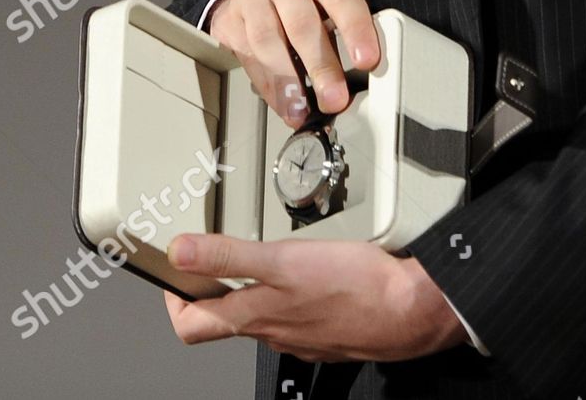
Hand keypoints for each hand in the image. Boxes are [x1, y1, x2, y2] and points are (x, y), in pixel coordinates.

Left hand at [161, 234, 467, 361]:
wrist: (410, 309)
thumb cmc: (353, 287)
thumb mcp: (282, 259)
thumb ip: (228, 256)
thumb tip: (179, 252)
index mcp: (254, 316)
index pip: (191, 326)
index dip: (175, 300)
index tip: (175, 273)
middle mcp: (272, 331)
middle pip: (224, 321)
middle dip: (211, 291)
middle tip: (207, 262)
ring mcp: (300, 334)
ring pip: (262, 316)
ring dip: (253, 289)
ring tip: (258, 257)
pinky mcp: (328, 328)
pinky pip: (296, 316)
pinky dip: (290, 294)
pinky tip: (307, 273)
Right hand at [209, 0, 381, 124]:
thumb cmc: (303, 8)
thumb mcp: (330, 11)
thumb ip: (346, 40)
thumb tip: (363, 84)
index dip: (356, 30)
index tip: (367, 61)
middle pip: (302, 23)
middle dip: (321, 66)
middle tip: (334, 99)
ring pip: (268, 40)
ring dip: (288, 82)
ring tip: (303, 109)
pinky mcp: (233, 20)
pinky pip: (248, 56)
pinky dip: (269, 86)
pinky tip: (284, 104)